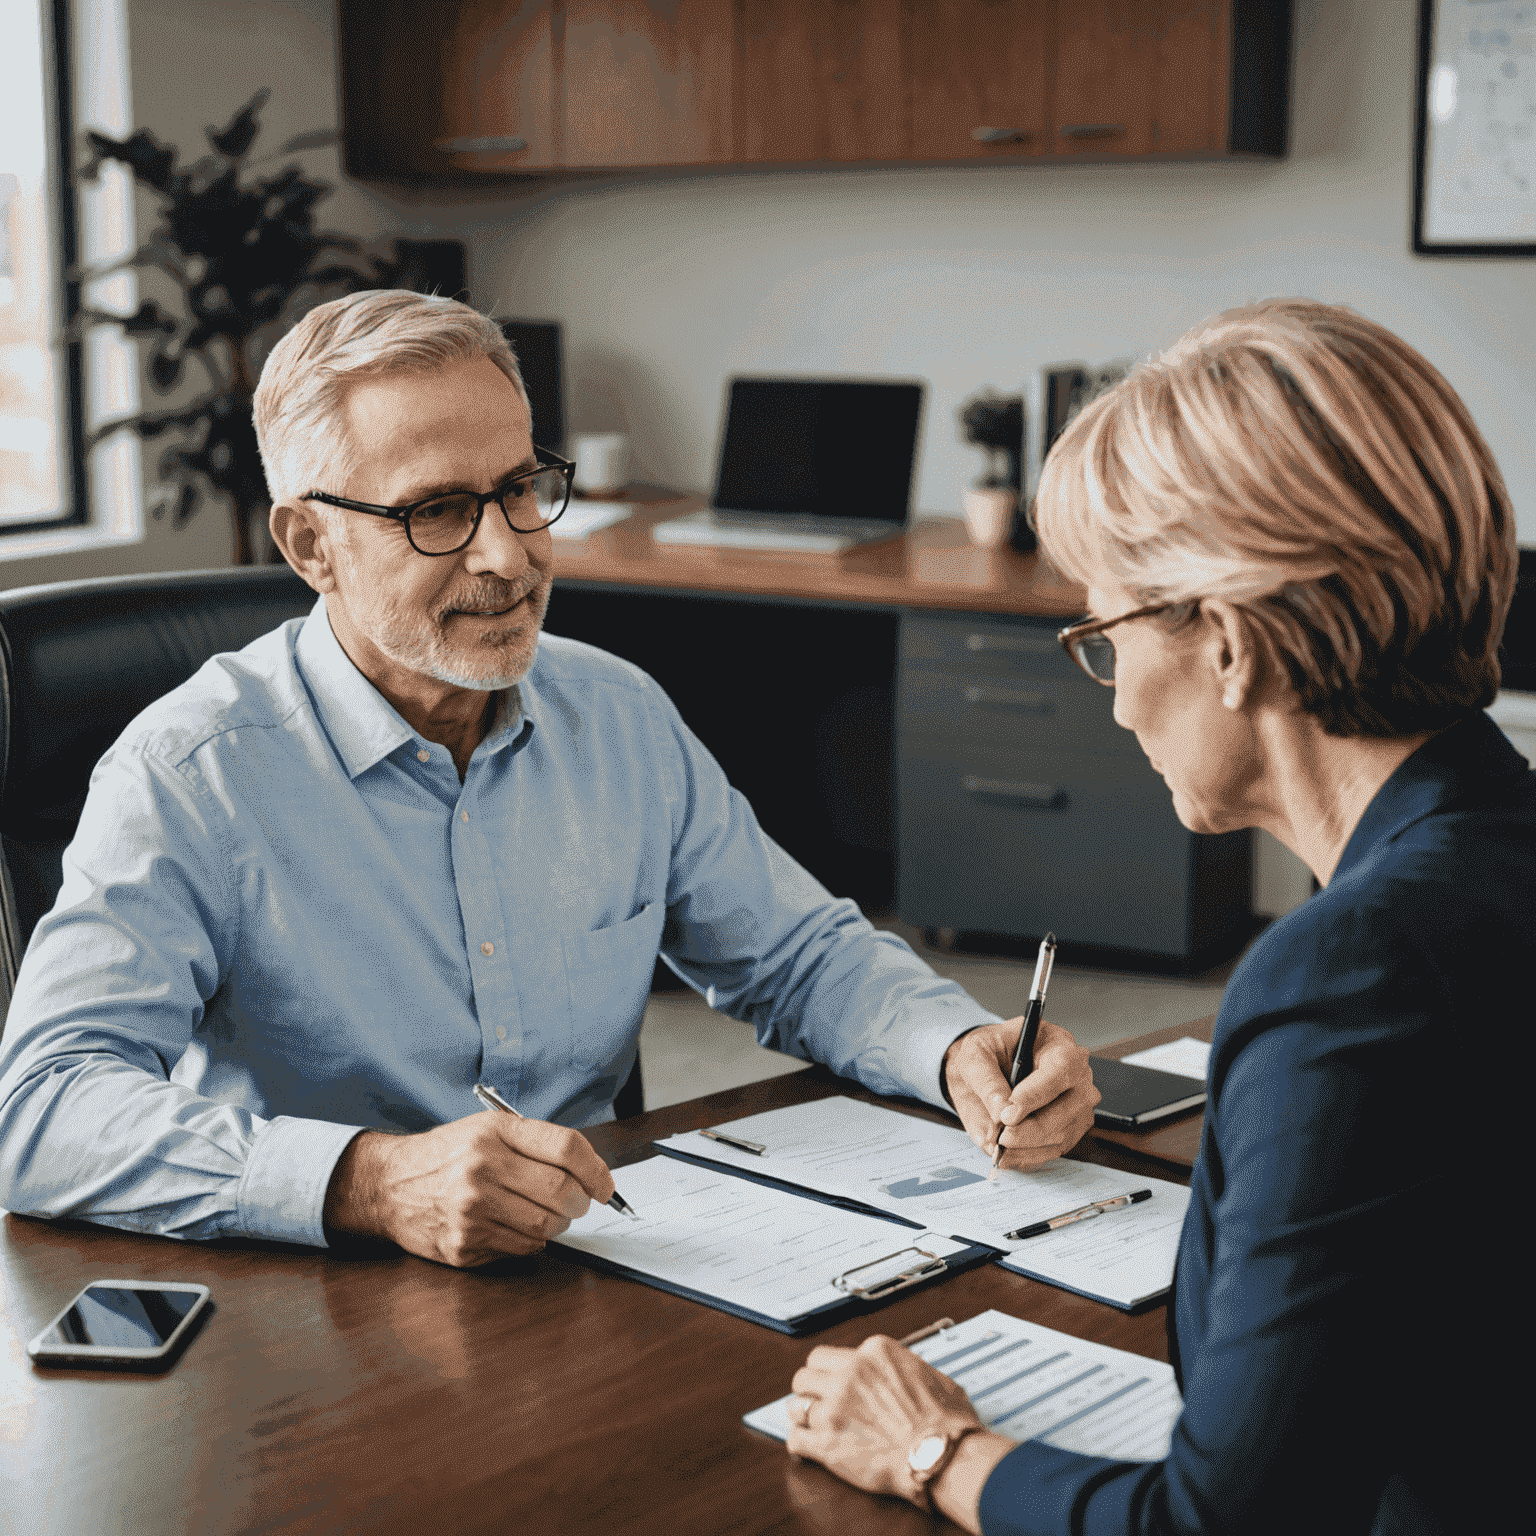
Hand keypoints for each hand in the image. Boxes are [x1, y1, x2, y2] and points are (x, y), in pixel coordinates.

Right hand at [322, 1112, 615, 1267]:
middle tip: (579, 1202)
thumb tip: (592, 1173)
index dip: (597, 1169)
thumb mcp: (489, 1129)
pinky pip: (523, 1249)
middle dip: (581, 1201)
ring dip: (559, 1223)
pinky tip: (517, 1226)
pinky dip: (533, 1241)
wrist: (391, 1185)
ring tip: (548, 1212)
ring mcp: (471, 1210)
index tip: (605, 1185)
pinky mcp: (464, 1245)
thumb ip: (538, 1143)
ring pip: (546, 1225)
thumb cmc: (450, 1154)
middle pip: (562, 1191)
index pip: (566, 1148)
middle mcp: (482, 1169)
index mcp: (494, 1132)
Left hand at [786, 1335, 1011, 1530]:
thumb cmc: (945, 1422)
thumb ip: (904, 1369)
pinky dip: (799, 1443)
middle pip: (806, 1373)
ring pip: (796, 1403)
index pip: (830, 1353)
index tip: (833, 1382)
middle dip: (810, 1388)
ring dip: (802, 1414)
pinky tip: (805, 1446)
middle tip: (817, 1401)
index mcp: (873, 1353)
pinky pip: (796, 1438)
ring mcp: (835, 1408)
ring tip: (809, 1423)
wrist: (941, 1456)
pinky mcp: (828, 1442)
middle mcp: (849, 1374)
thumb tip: (903, 1376)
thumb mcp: (930, 1375)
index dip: (831, 1372)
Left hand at [943, 1018, 1099, 1171]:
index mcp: (1059, 1045)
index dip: (1035, 1094)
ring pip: (1061, 1134)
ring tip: (997, 1145)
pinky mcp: (1072, 1129)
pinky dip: (1029, 1156)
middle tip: (998, 1136)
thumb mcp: (976, 1054)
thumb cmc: (990, 1053)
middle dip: (1028, 1129)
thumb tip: (1000, 1111)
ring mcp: (1079, 1105)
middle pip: (1065, 1109)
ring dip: (1026, 1147)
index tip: (1009, 1113)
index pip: (1060, 1070)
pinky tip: (1007, 1153)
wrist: (991, 1068)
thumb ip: (986, 1080)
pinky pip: (1055, 1149)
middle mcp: (1078, 1076)